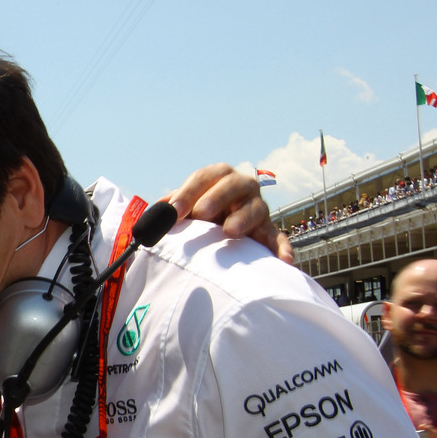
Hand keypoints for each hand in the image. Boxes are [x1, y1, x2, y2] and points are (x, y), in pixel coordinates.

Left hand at [165, 163, 292, 263]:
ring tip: (230, 231)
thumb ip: (169, 210)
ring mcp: (257, 209)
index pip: (205, 177)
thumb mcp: (184, 209)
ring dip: (244, 218)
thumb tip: (153, 215)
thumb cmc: (198, 216)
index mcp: (218, 179)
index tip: (174, 211)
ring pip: (257, 208)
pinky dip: (282, 247)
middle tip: (201, 213)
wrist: (222, 229)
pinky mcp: (268, 231)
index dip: (189, 191)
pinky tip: (283, 260)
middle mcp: (242, 189)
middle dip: (217, 197)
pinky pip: (278, 238)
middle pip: (234, 184)